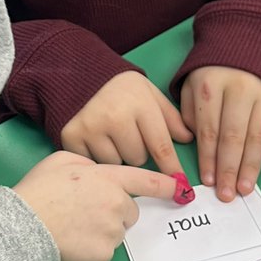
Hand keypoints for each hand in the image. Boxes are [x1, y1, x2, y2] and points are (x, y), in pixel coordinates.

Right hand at [13, 151, 177, 260]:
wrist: (21, 227)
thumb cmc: (38, 191)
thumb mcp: (61, 160)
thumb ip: (86, 162)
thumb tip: (95, 171)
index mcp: (107, 178)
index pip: (145, 181)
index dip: (165, 185)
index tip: (181, 190)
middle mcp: (115, 204)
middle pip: (130, 212)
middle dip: (114, 212)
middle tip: (85, 212)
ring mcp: (111, 232)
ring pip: (116, 233)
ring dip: (102, 231)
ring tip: (72, 227)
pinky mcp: (103, 256)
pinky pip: (105, 252)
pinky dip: (92, 250)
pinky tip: (71, 242)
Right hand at [60, 72, 192, 173]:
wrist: (77, 74)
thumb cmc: (118, 87)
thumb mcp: (149, 93)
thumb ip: (169, 117)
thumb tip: (187, 139)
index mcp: (139, 103)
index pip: (161, 146)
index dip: (171, 168)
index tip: (180, 186)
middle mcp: (115, 116)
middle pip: (138, 158)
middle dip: (136, 151)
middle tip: (126, 133)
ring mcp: (91, 127)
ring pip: (116, 163)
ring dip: (116, 155)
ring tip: (108, 135)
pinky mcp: (72, 136)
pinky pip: (93, 162)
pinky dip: (95, 156)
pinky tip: (93, 139)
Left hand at [180, 67, 260, 202]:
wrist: (247, 41)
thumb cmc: (214, 71)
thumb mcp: (191, 83)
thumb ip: (189, 111)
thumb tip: (195, 142)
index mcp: (211, 85)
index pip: (209, 129)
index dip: (208, 158)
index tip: (208, 181)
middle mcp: (239, 89)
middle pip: (233, 136)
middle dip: (229, 168)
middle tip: (227, 194)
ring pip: (258, 134)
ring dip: (252, 164)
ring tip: (245, 188)